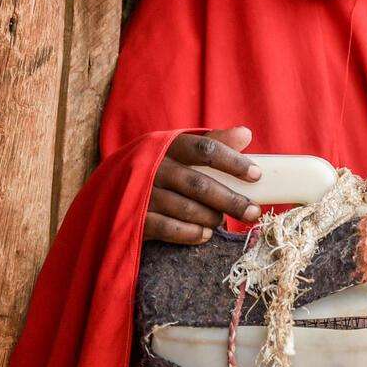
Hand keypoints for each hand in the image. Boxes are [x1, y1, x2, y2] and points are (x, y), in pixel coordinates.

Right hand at [144, 127, 262, 243]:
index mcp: (169, 146)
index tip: (256, 175)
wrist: (111, 186)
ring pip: (186, 208)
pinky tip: (205, 233)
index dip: (233, 162)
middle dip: (230, 200)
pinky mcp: (135, 217)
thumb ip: (212, 142)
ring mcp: (143, 193)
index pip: (205, 150)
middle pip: (200, 184)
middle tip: (253, 211)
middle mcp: (154, 167)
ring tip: (222, 221)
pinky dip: (191, 233)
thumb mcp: (180, 149)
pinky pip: (168, 228)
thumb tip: (245, 133)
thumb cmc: (159, 166)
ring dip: (211, 217)